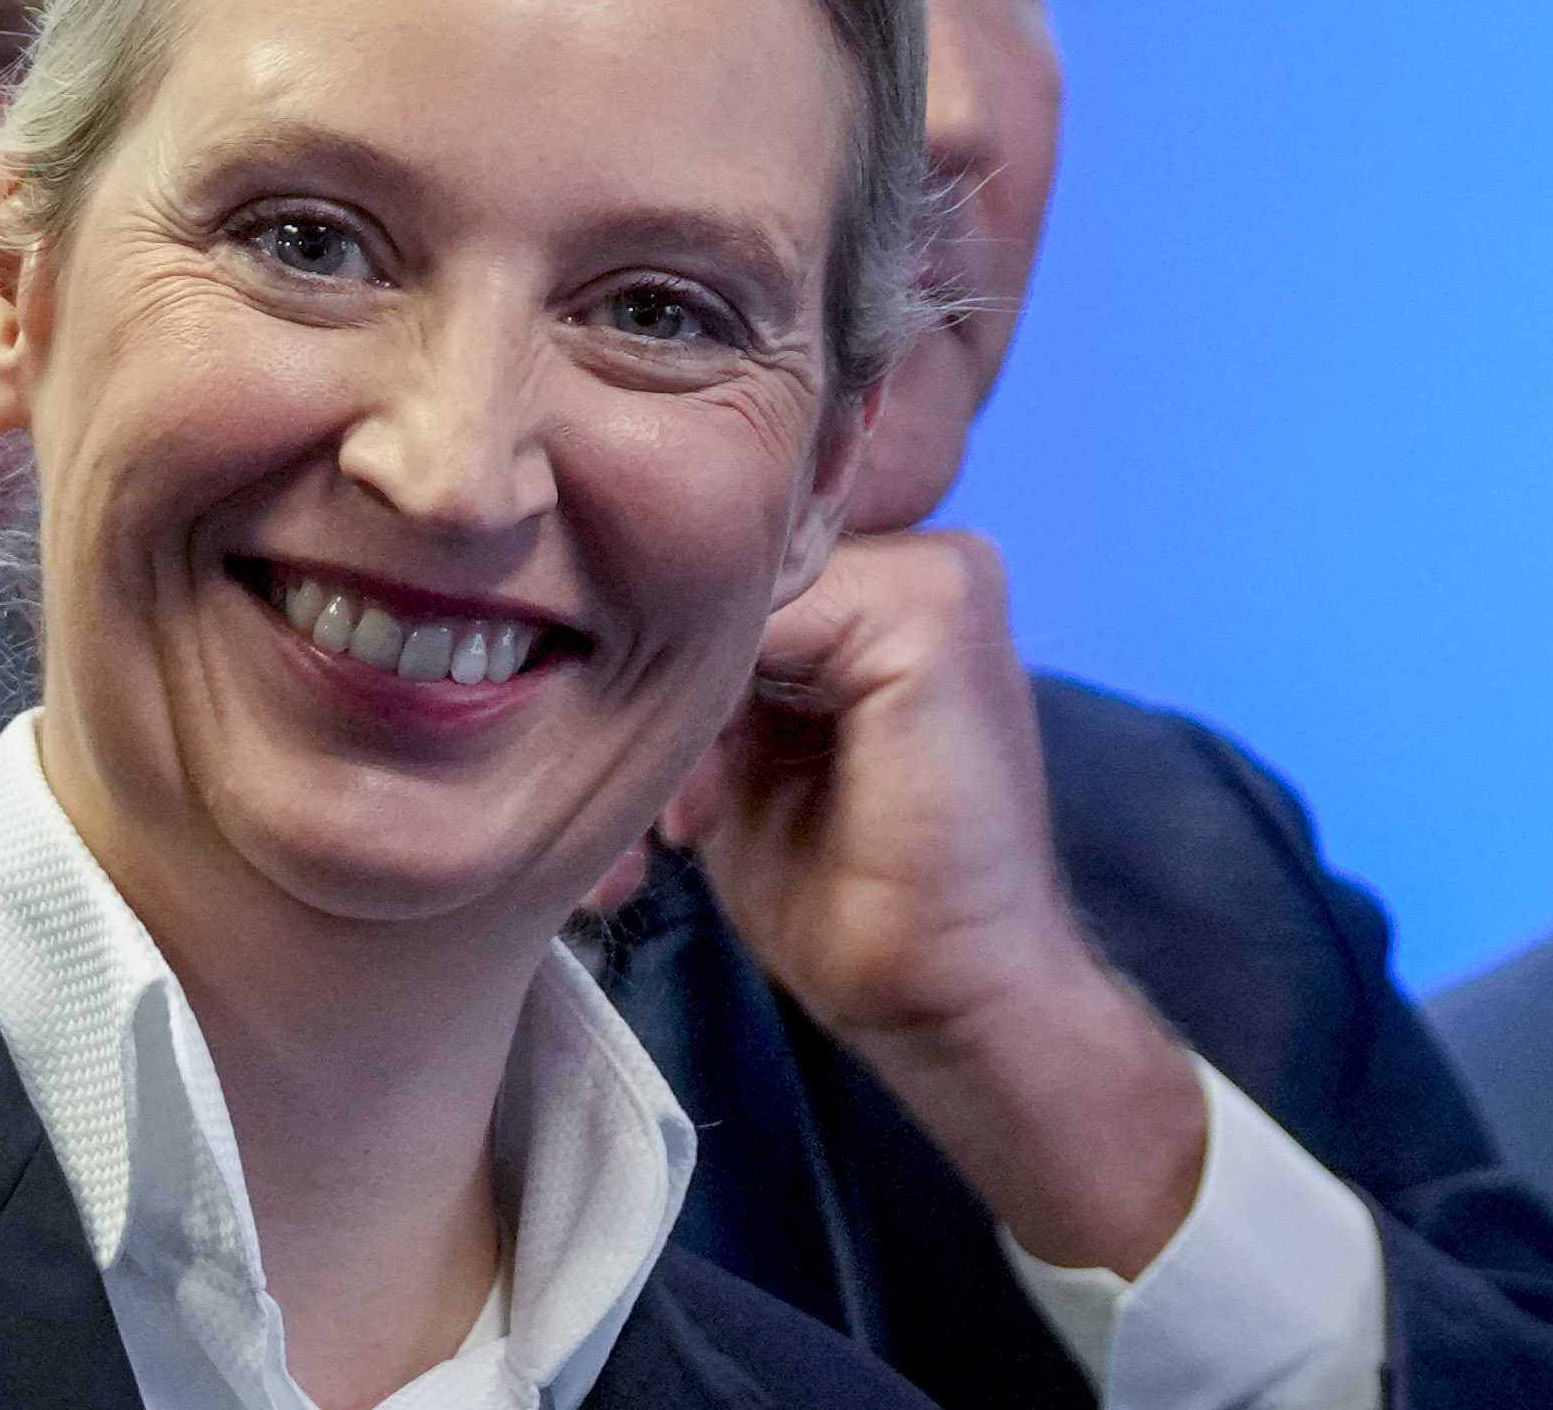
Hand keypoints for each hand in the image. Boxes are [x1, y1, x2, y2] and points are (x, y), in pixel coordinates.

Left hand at [665, 528, 1208, 1275]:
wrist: (953, 999)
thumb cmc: (849, 895)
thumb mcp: (748, 753)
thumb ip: (712, 665)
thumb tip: (599, 611)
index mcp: (883, 580)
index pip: (725, 555)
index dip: (651, 646)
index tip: (610, 760)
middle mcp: (920, 553)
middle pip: (723, 566)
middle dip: (655, 680)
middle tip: (637, 814)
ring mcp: (939, 569)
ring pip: (731, 592)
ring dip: (674, 711)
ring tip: (671, 828)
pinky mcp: (934, 608)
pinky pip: (763, 616)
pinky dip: (709, 717)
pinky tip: (704, 815)